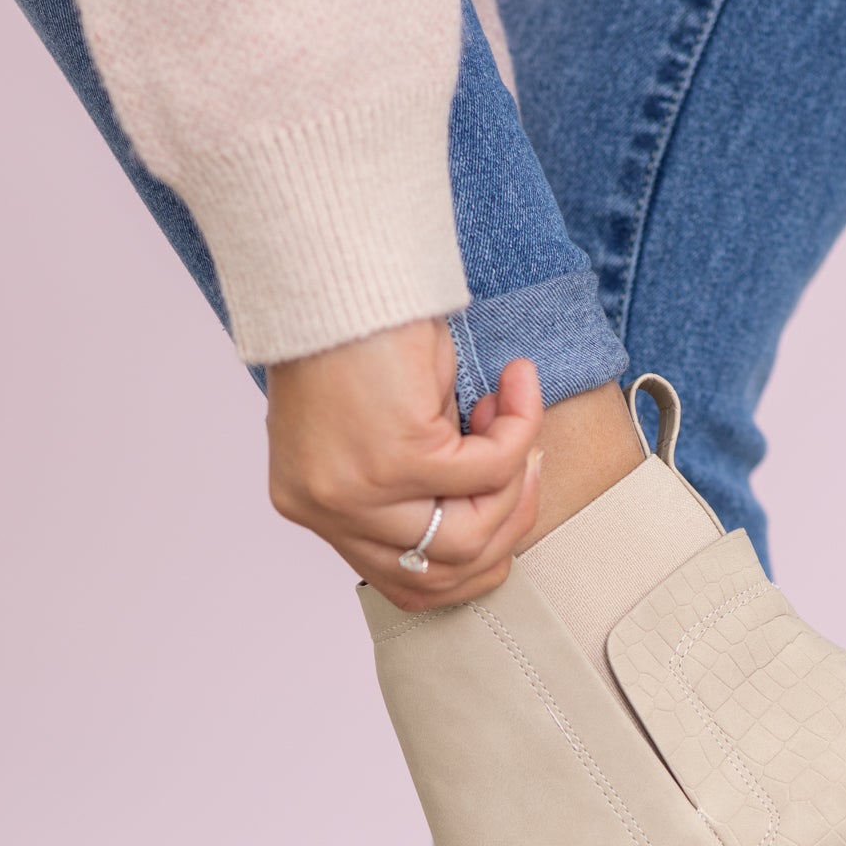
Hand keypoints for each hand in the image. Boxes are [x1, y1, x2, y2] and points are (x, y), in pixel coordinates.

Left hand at [265, 317, 543, 610]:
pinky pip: (490, 472)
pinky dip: (520, 427)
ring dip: (515, 478)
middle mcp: (328, 510)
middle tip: (527, 458)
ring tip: (513, 413)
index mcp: (318, 507)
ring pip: (472, 536)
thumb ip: (421, 480)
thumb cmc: (362, 327)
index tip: (508, 497)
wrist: (340, 262)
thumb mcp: (388, 423)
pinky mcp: (394, 460)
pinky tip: (515, 382)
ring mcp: (358, 493)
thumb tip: (495, 506)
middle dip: (508, 520)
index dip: (476, 556)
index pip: (407, 583)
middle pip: (444, 573)